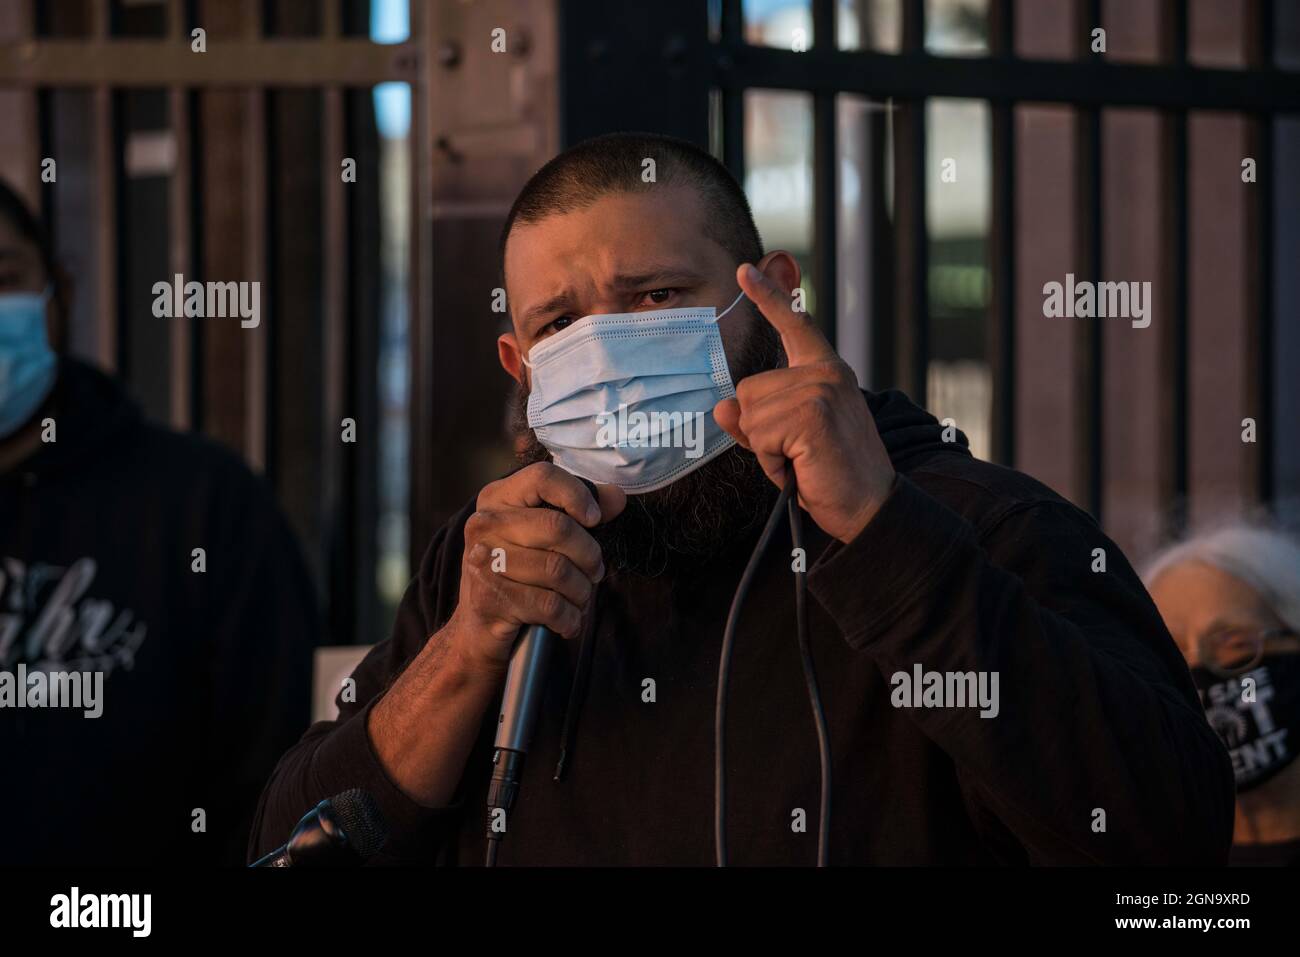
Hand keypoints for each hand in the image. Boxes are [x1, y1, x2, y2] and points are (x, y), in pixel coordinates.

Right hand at [448, 462, 625, 676]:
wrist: (478, 629)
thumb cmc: (517, 574)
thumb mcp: (542, 537)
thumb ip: (578, 512)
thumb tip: (616, 497)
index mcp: (497, 498)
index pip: (543, 477)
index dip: (578, 495)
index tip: (594, 519)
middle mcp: (484, 524)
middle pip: (559, 527)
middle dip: (589, 555)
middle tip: (595, 572)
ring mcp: (483, 562)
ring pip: (558, 570)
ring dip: (581, 591)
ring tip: (580, 597)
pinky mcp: (490, 600)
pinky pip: (550, 605)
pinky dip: (570, 618)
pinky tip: (568, 621)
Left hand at [714, 263, 895, 543]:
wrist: (868, 508)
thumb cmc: (828, 475)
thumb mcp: (785, 443)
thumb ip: (754, 421)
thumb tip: (721, 405)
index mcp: (826, 371)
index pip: (794, 325)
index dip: (768, 297)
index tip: (744, 269)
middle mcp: (825, 373)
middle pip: (748, 390)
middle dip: (759, 431)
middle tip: (797, 454)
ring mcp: (820, 390)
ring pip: (749, 414)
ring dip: (765, 449)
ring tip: (801, 461)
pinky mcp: (812, 414)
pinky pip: (758, 436)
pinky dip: (770, 461)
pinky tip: (801, 468)